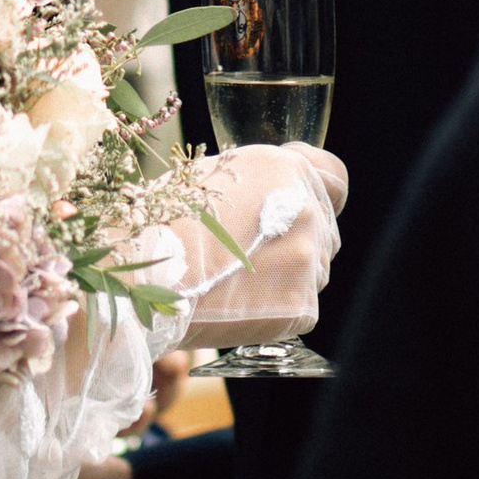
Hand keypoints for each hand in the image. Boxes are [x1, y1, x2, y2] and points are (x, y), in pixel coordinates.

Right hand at [181, 146, 347, 344]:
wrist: (142, 278)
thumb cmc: (163, 221)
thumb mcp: (212, 176)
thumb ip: (260, 183)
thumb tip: (275, 195)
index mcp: (286, 169)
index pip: (335, 180)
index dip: (319, 194)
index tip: (301, 208)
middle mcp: (306, 210)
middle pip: (325, 230)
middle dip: (299, 240)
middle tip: (253, 256)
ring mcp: (307, 260)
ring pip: (314, 270)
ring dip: (289, 276)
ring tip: (238, 282)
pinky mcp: (302, 306)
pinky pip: (302, 306)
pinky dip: (278, 309)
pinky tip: (240, 304)